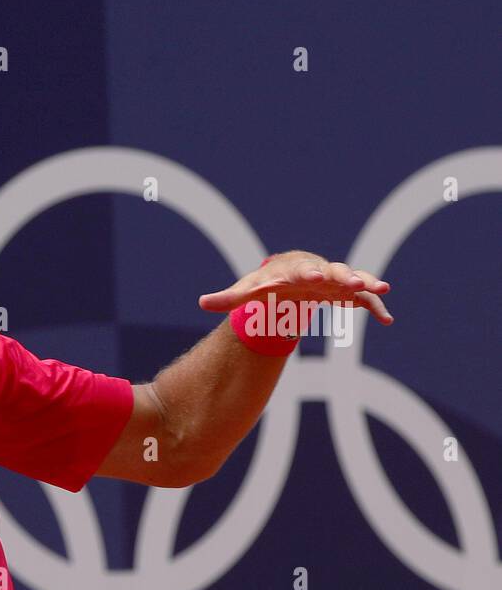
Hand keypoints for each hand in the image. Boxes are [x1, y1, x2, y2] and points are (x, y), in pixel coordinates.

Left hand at [198, 250, 393, 324]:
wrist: (290, 276)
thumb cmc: (268, 283)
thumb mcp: (248, 290)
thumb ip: (228, 298)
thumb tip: (201, 302)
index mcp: (294, 270)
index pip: (301, 270)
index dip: (308, 274)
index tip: (316, 277)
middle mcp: (319, 271)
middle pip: (334, 271)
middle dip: (344, 275)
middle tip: (356, 282)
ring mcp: (335, 280)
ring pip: (354, 280)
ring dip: (366, 284)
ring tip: (382, 289)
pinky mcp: (346, 292)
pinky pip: (363, 299)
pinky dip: (374, 307)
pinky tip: (388, 319)